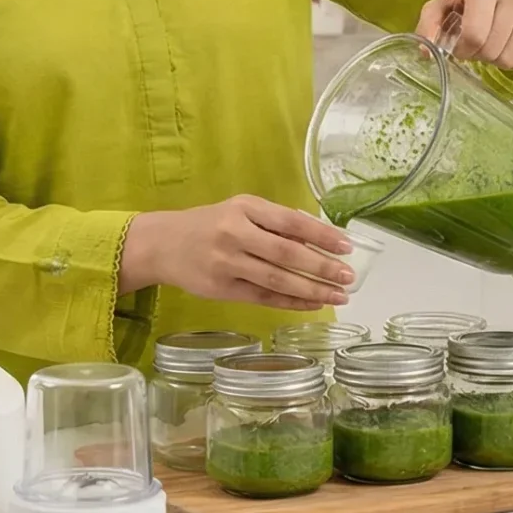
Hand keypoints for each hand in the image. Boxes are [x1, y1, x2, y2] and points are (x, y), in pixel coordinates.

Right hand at [119, 197, 353, 309]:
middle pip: (286, 254)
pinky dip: (291, 302)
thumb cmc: (210, 224)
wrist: (163, 244)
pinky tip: (312, 304)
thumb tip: (319, 238)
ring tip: (339, 296)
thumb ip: (275, 222)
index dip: (322, 235)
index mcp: (245, 208)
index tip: (347, 246)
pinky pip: (264, 298)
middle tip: (349, 277)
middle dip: (322, 267)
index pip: (291, 222)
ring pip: (277, 280)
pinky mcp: (222, 289)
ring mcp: (227, 263)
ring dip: (312, 290)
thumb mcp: (240, 210)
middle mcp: (235, 234)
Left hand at [418, 0, 512, 69]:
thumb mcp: (445, 3)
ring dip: (495, 59)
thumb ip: (429, 25)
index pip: (474, 35)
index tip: (460, 46)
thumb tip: (426, 53)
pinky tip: (508, 45)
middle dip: (478, 55)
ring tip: (492, 43)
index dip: (463, 50)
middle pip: (492, 50)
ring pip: (510, 59)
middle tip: (476, 45)